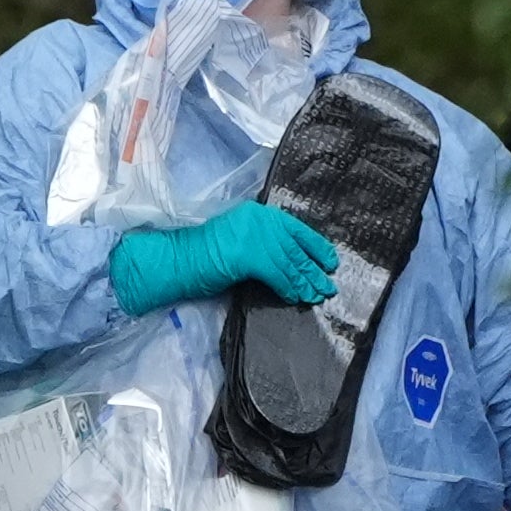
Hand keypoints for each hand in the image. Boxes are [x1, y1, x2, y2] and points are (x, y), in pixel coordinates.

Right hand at [107, 204, 346, 316]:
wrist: (179, 259)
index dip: (315, 245)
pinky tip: (295, 297)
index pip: (295, 227)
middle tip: (327, 286)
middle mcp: (260, 219)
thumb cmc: (202, 253)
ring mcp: (255, 236)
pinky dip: (288, 288)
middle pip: (294, 248)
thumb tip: (287, 261)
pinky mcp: (252, 255)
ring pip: (290, 263)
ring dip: (305, 282)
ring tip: (316, 295)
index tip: (331, 260)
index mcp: (257, 213)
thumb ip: (260, 242)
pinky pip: (278, 275)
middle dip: (312, 269)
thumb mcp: (237, 238)